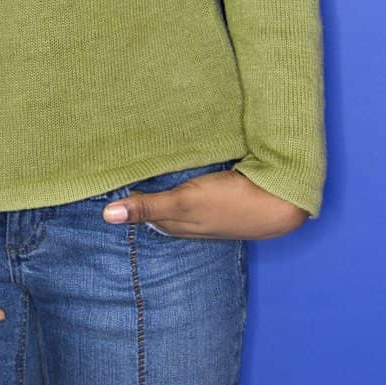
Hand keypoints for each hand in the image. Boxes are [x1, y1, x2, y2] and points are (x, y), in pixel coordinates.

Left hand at [102, 168, 308, 239]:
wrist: (279, 204)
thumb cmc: (230, 203)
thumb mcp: (184, 203)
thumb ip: (148, 206)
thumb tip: (106, 215)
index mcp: (176, 223)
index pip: (141, 211)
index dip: (125, 197)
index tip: (106, 177)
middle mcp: (188, 220)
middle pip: (157, 205)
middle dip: (141, 188)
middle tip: (121, 163)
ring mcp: (206, 211)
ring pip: (175, 197)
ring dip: (163, 182)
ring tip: (145, 160)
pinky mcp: (221, 199)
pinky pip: (194, 189)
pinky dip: (183, 178)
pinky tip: (181, 164)